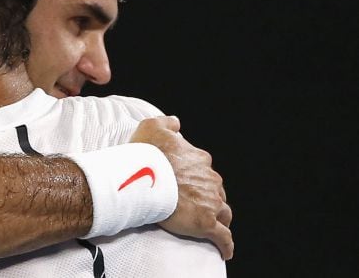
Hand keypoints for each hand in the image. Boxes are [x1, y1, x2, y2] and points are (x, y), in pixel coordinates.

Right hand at [130, 116, 233, 259]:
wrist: (145, 177)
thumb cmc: (147, 153)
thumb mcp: (153, 126)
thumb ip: (167, 122)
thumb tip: (176, 123)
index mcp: (200, 159)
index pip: (205, 170)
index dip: (196, 177)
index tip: (185, 184)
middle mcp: (210, 179)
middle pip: (216, 191)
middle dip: (209, 197)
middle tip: (194, 204)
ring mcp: (211, 202)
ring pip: (223, 212)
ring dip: (219, 217)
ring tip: (209, 224)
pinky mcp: (206, 223)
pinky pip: (223, 237)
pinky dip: (226, 244)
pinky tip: (225, 250)